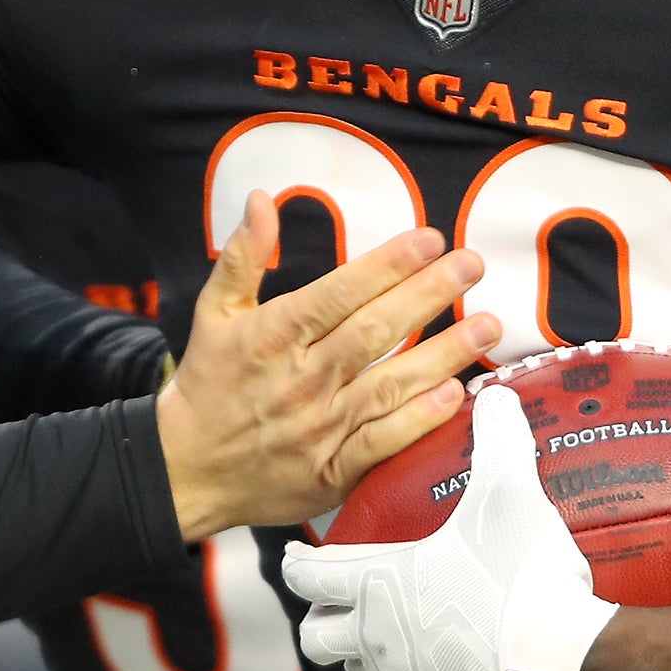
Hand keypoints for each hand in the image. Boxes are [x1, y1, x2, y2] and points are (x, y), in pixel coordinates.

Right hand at [156, 193, 496, 540]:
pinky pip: (382, 444)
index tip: (429, 239)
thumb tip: (261, 199)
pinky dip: (418, 421)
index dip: (386, 265)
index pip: (338, 293)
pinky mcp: (332, 472)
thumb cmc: (208, 386)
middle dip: (428, 295)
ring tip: (486, 325)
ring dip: (442, 355)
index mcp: (272, 336)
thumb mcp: (213, 314)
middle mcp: (300, 380)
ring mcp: (319, 429)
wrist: (185, 472)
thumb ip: (243, 256)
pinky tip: (454, 395)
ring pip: (389, 386)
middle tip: (472, 264)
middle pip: (374, 331)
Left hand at [279, 380, 618, 670]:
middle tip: (335, 601)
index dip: (297, 565)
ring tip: (383, 632)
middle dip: (319, 619)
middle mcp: (378, 637)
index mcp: (376, 584)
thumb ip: (498, 440)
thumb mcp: (509, 493)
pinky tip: (440, 663)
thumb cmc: (520, 577)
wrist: (560, 661)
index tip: (296, 558)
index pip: (310, 578)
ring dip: (362, 655)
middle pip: (318, 639)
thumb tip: (492, 396)